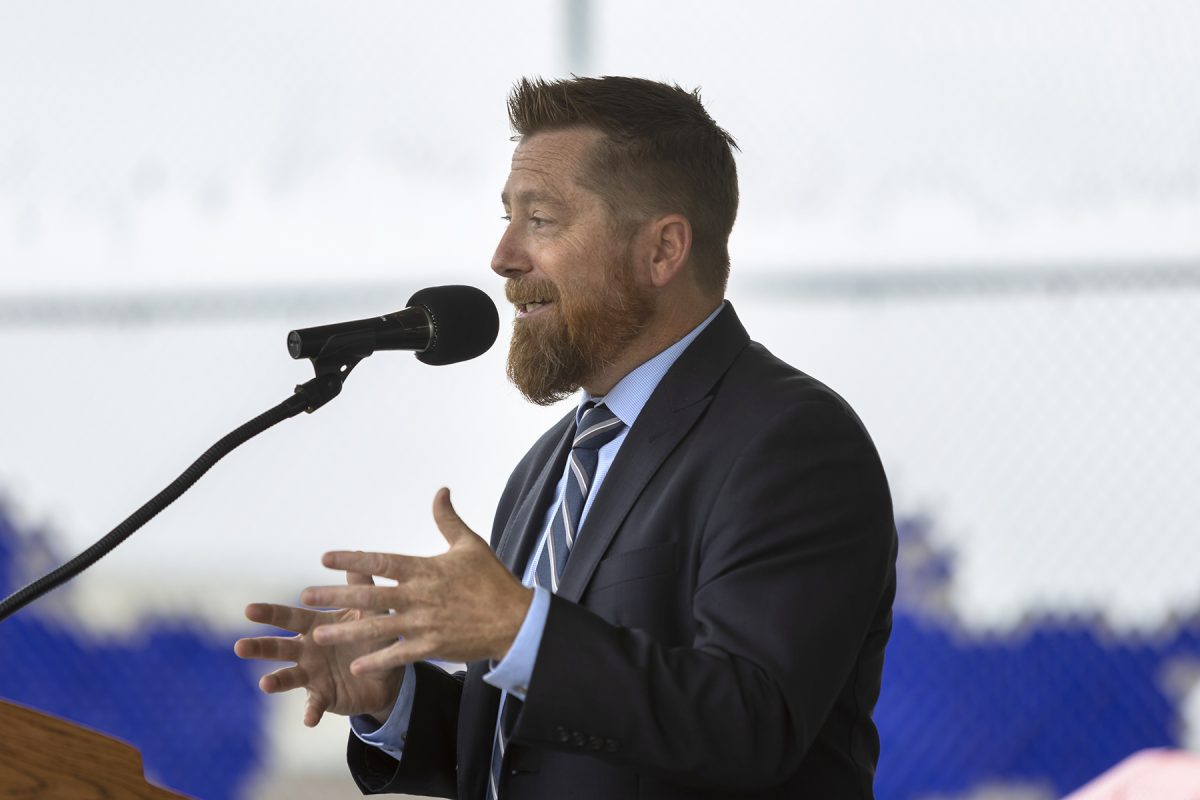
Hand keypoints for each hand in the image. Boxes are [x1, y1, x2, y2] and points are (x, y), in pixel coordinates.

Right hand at [234, 570, 402, 726]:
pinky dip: (311, 712)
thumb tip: (355, 556)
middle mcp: (307, 650)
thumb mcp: (370, 611)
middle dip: (259, 647)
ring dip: (276, 681)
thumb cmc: (372, 635)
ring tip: (265, 684)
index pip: (289, 617)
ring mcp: (312, 675)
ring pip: (288, 677)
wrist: (386, 673)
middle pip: (279, 647)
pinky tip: (309, 720)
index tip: (248, 610)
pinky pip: (314, 705)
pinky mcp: (323, 696)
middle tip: (239, 647)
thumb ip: (360, 587)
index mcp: (315, 626)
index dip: (270, 614)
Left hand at [300, 487, 533, 674]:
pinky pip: (398, 655)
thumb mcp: (470, 545)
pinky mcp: (432, 647)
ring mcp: (424, 624)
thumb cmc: (492, 580)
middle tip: (306, 596)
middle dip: (335, 595)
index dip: (351, 558)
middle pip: (369, 594)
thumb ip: (448, 520)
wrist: (514, 619)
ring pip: (377, 626)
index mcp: (425, 569)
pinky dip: (377, 660)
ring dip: (346, 629)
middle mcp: (420, 596)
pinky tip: (355, 664)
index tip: (325, 557)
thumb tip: (441, 491)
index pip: (381, 561)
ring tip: (318, 634)